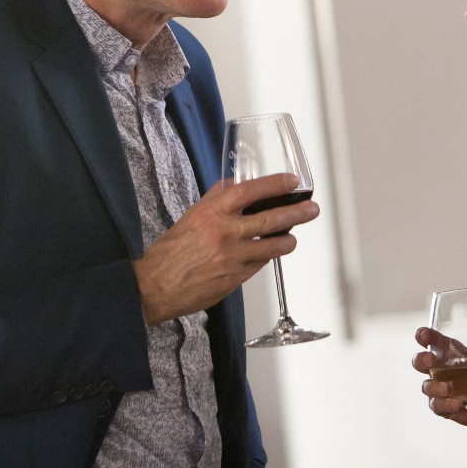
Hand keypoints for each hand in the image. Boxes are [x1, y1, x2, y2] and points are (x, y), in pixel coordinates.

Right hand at [133, 173, 318, 324]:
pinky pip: (259, 265)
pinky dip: (265, 258)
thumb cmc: (170, 252)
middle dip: (296, 213)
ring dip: (287, 241)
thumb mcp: (191, 216)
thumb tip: (234, 186)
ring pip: (272, 247)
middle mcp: (225, 232)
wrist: (155, 285)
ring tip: (293, 238)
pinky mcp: (235, 279)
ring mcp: (232, 257)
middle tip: (311, 209)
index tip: (291, 181)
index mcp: (212, 212)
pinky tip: (268, 254)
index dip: (274, 184)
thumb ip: (215, 201)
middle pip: (270, 220)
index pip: (249, 191)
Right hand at [412, 327, 466, 428]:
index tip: (423, 335)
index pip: (431, 341)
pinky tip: (458, 406)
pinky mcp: (445, 407)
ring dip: (435, 388)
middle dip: (421, 360)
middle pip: (419, 363)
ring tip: (449, 389)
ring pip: (427, 388)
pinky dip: (446, 407)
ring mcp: (440, 389)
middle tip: (430, 361)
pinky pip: (439, 408)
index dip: (424, 336)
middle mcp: (440, 370)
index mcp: (448, 353)